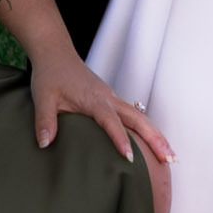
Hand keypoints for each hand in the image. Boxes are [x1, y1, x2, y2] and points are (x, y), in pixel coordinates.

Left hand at [35, 62, 173, 212]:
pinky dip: (146, 129)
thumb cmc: (50, 75)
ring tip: (170, 156)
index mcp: (94, 99)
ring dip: (156, 135)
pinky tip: (153, 143)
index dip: (120, 139)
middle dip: (155, 139)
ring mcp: (112, 98)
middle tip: (170, 159)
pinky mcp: (111, 100)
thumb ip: (45, 121)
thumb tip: (45, 144)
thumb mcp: (42, 98)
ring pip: (140, 117)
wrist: (56, 54)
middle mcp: (108, 98)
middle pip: (138, 119)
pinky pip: (133, 115)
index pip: (111, 121)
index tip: (129, 158)